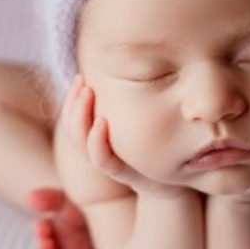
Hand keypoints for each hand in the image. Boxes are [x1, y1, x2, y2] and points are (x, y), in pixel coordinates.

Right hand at [59, 74, 187, 199]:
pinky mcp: (127, 175)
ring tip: (88, 93)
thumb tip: (132, 65)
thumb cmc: (159, 149)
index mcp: (100, 139)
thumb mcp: (144, 120)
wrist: (178, 183)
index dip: (71, 99)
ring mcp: (113, 164)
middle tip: (81, 81)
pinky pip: (104, 162)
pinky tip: (102, 121)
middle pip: (73, 130)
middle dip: (72, 103)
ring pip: (82, 145)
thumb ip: (134, 100)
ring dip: (81, 118)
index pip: (73, 120)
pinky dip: (97, 143)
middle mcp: (101, 151)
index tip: (79, 77)